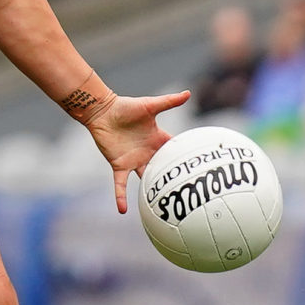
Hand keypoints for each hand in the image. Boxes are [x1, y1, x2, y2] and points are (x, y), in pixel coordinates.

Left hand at [85, 89, 189, 213]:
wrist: (103, 111)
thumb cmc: (126, 107)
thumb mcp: (150, 106)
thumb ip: (169, 102)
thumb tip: (188, 93)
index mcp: (157, 140)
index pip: (174, 150)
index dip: (186, 157)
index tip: (202, 168)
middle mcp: (148, 153)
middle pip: (163, 169)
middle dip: (174, 180)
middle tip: (189, 193)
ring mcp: (134, 161)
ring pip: (146, 180)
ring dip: (152, 193)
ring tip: (162, 210)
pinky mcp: (119, 165)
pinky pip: (121, 184)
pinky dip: (121, 197)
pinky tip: (123, 211)